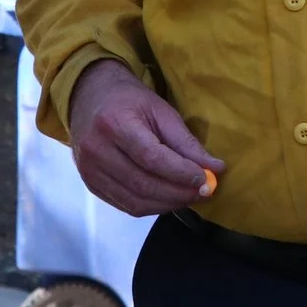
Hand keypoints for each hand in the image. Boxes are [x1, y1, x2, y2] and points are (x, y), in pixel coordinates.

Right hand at [68, 59, 222, 215]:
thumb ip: (186, 142)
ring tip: (190, 195)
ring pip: (135, 201)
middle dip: (179, 193)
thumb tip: (216, 169)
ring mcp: (89, 171)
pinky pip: (126, 206)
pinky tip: (169, 198)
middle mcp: (96, 150)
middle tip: (205, 191)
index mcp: (114, 123)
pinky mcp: (91, 185)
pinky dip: (153, 207)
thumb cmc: (130, 102)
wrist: (90, 99)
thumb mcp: (161, 111)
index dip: (180, 172)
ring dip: (169, 204)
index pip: (151, 157)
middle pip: (143, 184)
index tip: (206, 178)